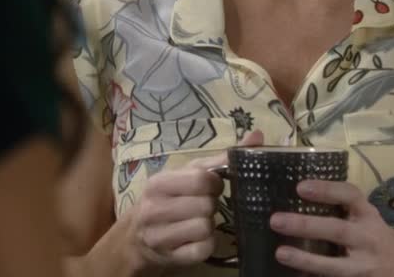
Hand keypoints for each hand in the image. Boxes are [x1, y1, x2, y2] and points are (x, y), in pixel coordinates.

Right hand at [124, 129, 263, 271]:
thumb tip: (257, 135)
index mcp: (159, 182)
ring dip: (209, 226)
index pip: (201, 180)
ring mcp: (159, 236)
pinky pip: (204, 250)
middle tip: (204, 206)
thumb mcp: (187, 174)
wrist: (136, 234)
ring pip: (205, 228)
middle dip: (211, 206)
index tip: (212, 187)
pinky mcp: (169, 257)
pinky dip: (207, 244)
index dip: (215, 184)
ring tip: (199, 221)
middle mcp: (154, 208)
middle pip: (206, 206)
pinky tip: (197, 238)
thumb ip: (221, 158)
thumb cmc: (168, 197)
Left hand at [269, 179, 393, 276]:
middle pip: (337, 230)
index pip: (349, 195)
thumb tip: (294, 194)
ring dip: (306, 260)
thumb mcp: (362, 215)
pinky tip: (295, 275)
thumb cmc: (370, 232)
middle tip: (276, 220)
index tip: (300, 187)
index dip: (326, 190)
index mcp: (366, 214)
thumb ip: (339, 206)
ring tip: (281, 253)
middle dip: (306, 226)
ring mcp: (363, 264)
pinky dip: (314, 276)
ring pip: (334, 264)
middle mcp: (367, 237)